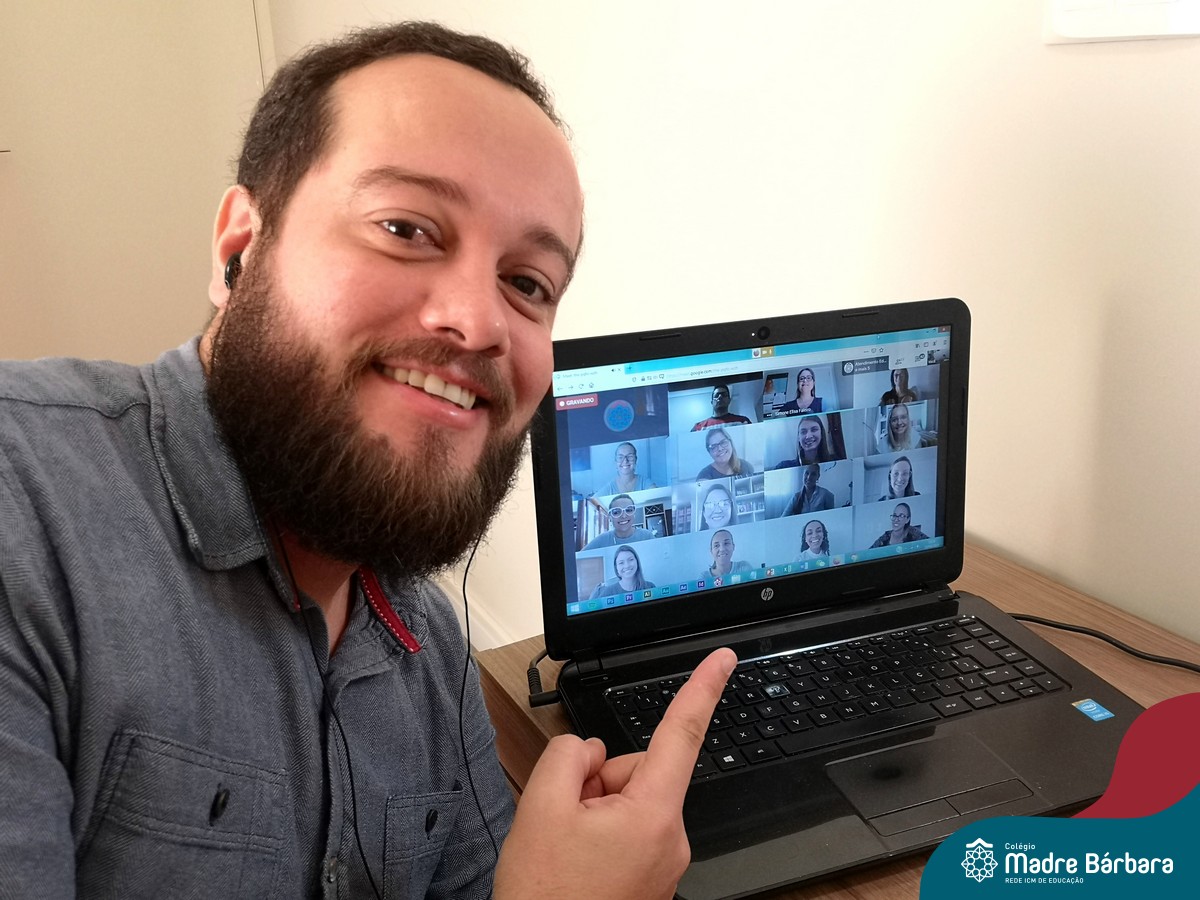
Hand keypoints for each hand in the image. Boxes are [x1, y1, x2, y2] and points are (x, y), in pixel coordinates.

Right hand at [493, 647, 736, 899]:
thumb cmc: (545, 896)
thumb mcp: (541, 808)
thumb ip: (568, 757)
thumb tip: (586, 751)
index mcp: (653, 815)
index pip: (683, 734)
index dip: (704, 688)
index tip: (725, 658)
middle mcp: (671, 838)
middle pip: (636, 769)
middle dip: (596, 779)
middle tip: (563, 818)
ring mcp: (663, 862)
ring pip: (626, 800)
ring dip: (592, 810)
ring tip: (565, 848)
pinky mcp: (651, 878)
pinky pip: (627, 830)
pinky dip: (598, 832)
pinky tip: (575, 862)